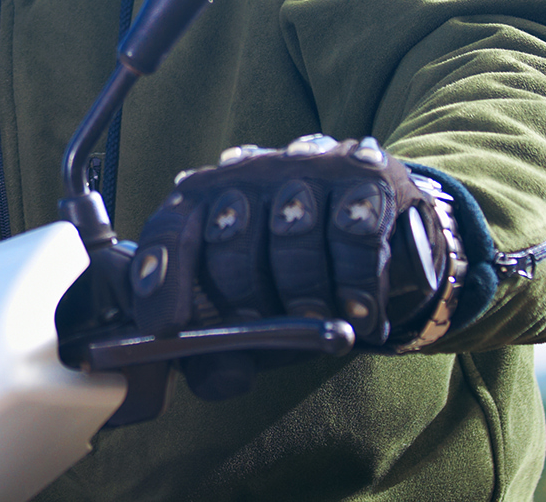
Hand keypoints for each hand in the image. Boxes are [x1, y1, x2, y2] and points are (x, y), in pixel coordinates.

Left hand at [128, 135, 454, 394]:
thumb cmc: (298, 279)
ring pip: (292, 233)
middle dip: (246, 299)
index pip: (168, 230)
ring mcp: (305, 167)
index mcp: (203, 199)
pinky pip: (353, 236)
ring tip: (321, 324)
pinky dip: (357, 286)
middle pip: (230, 238)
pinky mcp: (365, 174)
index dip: (161, 279)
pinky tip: (362, 313)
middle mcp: (248, 172)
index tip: (165, 328)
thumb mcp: (256, 317)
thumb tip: (219, 379)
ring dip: (307, 296)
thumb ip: (225, 349)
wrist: (384, 234)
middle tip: (270, 333)